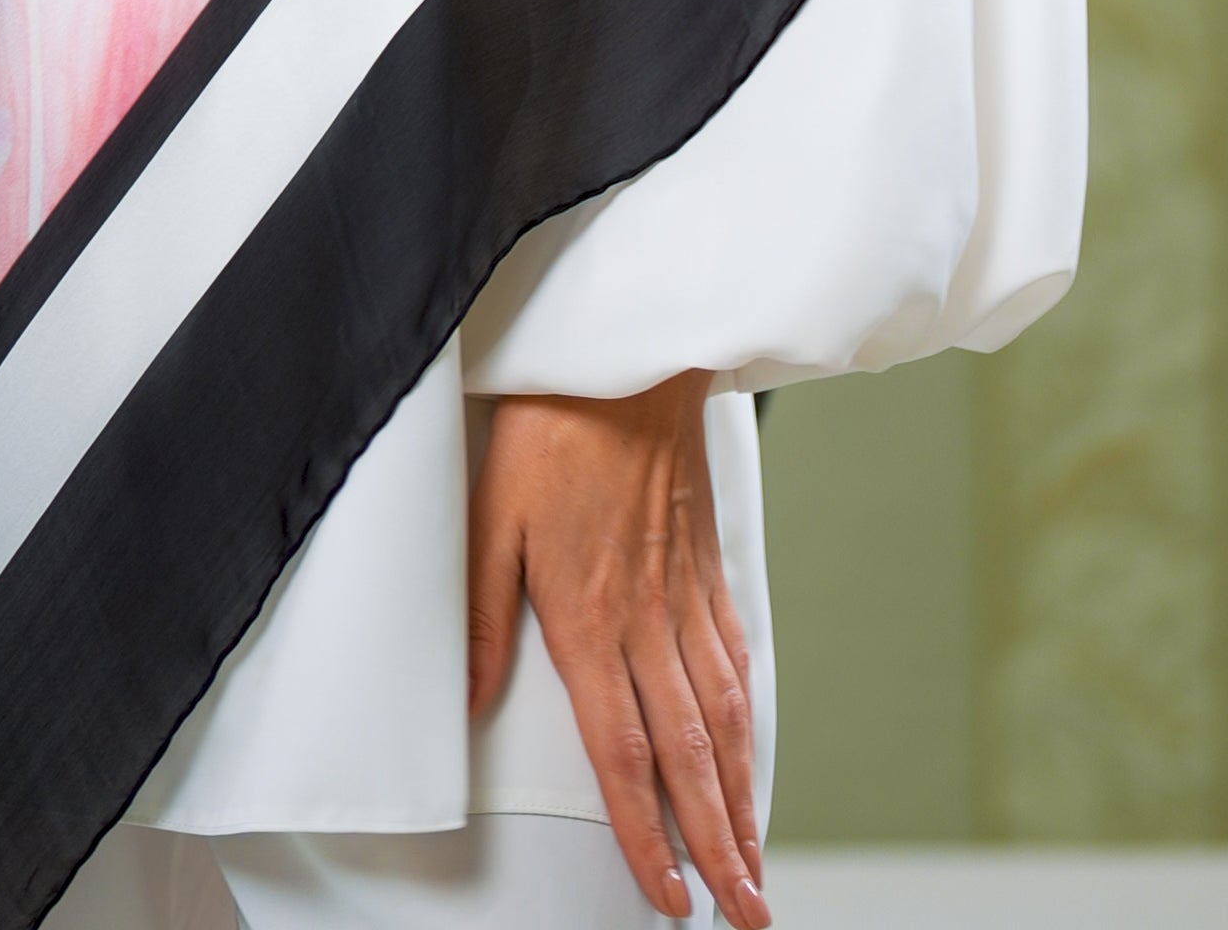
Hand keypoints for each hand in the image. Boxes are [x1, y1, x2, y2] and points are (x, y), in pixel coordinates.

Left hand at [466, 379, 765, 927]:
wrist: (626, 353)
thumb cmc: (550, 425)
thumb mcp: (489, 512)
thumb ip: (482, 613)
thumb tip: (471, 700)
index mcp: (586, 617)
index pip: (624, 753)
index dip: (647, 835)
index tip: (669, 897)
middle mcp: (646, 620)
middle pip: (688, 757)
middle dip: (717, 847)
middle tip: (743, 914)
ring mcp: (685, 594)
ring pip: (722, 719)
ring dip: (741, 799)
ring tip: (756, 863)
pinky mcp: (705, 564)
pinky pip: (734, 657)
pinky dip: (746, 719)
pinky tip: (749, 753)